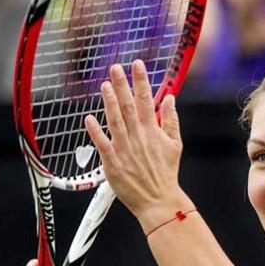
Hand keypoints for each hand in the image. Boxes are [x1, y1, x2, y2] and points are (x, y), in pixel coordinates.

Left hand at [85, 61, 193, 233]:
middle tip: (115, 67)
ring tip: (104, 85)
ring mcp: (124, 149)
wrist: (159, 200)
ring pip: (114, 120)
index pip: (146, 100)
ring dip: (109, 102)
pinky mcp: (113, 163)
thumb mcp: (175, 145)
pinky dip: (95, 131)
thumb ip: (172, 120)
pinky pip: (102, 144)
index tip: (137, 64)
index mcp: (153, 131)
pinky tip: (88, 118)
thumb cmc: (166, 174)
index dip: (141, 81)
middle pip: (128, 106)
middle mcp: (138, 137)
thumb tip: (170, 98)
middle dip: (122, 85)